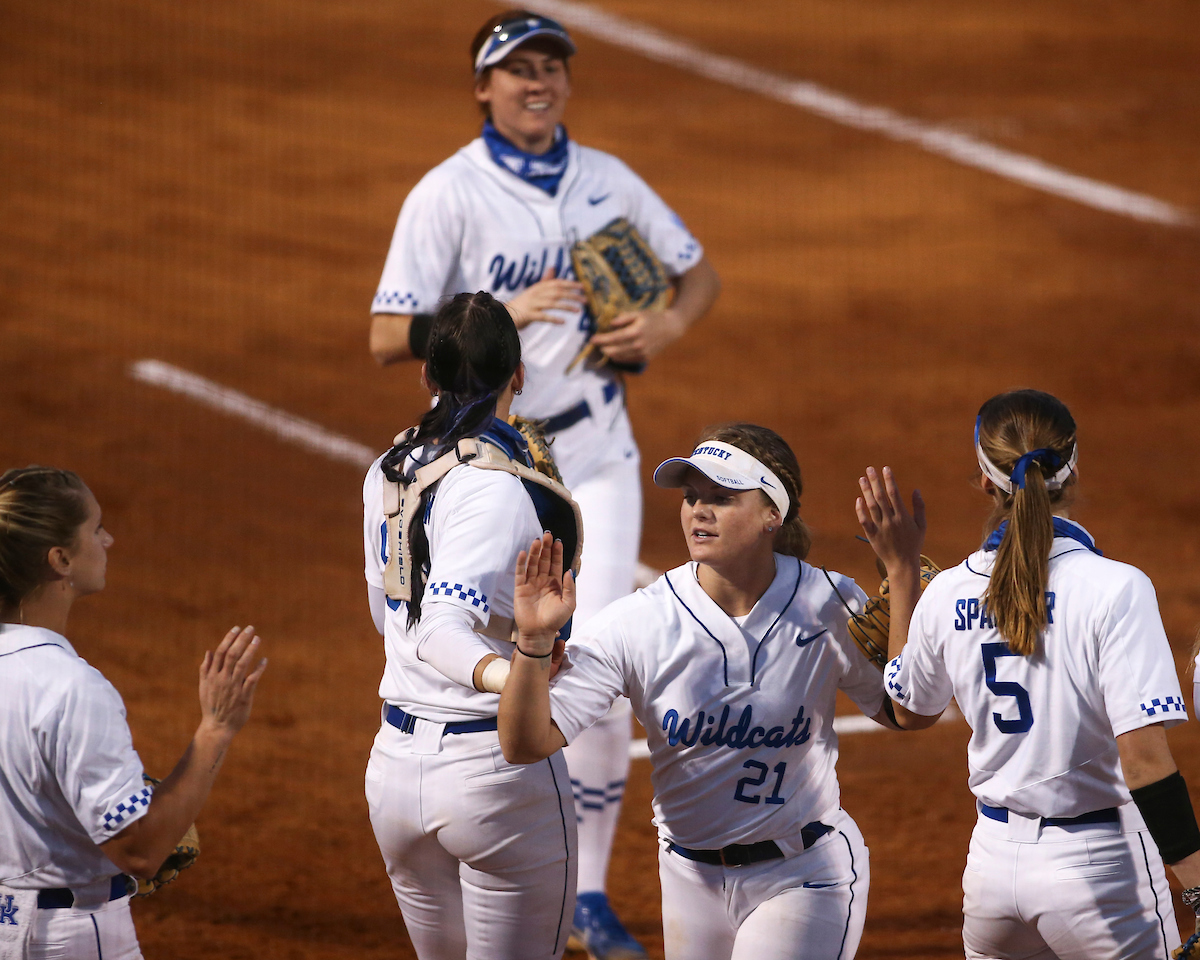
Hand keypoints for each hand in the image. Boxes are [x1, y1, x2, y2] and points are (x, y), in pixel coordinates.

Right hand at [198, 626, 267, 736]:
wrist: (217, 727)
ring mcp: (233, 687)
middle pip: (232, 654)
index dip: (229, 638)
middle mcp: (222, 679)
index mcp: (212, 675)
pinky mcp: (244, 696)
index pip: (220, 652)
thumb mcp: (204, 687)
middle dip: (241, 639)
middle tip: (250, 628)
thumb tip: (209, 651)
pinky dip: (258, 669)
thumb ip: (205, 669)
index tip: (237, 628)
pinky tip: (264, 660)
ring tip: (257, 638)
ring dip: (250, 650)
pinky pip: (252, 679)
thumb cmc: (211, 705)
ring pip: (242, 664)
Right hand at [505, 268, 584, 328]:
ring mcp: (531, 304)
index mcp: (538, 288)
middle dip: (573, 295)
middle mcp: (536, 294)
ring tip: (578, 311)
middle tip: (586, 300)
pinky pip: (543, 316)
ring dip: (566, 306)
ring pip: (552, 303)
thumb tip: (552, 267)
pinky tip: (563, 322)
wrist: (503, 315)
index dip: (570, 284)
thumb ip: (544, 281)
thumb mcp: (533, 291)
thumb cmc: (522, 304)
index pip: (557, 283)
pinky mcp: (528, 315)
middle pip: (557, 292)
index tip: (583, 287)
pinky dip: (553, 318)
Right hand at [514, 533, 575, 655]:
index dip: (557, 553)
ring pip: (532, 564)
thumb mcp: (569, 604)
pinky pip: (520, 573)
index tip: (558, 541)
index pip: (556, 564)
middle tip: (547, 535)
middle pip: (544, 560)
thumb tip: (570, 570)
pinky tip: (524, 553)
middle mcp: (543, 581)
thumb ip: (570, 587)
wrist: (539, 634)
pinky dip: (521, 563)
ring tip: (537, 541)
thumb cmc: (555, 620)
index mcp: (555, 583)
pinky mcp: (520, 589)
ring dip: (534, 552)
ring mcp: (531, 584)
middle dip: (546, 548)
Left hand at [589, 308, 685, 364]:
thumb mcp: (639, 313)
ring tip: (604, 347)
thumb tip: (610, 324)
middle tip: (596, 344)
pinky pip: (626, 360)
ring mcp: (641, 354)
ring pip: (619, 357)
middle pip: (614, 350)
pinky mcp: (644, 359)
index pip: (613, 338)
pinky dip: (618, 357)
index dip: (601, 339)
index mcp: (635, 332)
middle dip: (603, 348)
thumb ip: (624, 318)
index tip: (592, 339)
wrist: (670, 329)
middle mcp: (638, 345)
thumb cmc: (653, 319)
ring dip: (609, 353)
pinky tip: (614, 352)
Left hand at [856, 466, 925, 576]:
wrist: (902, 563)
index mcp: (903, 516)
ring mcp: (880, 528)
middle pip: (881, 497)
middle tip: (870, 469)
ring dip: (866, 491)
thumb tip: (916, 490)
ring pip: (871, 506)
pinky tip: (858, 499)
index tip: (886, 468)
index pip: (894, 494)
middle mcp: (890, 520)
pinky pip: (864, 520)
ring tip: (862, 479)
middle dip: (875, 481)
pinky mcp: (872, 535)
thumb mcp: (922, 526)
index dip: (889, 480)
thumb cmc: (913, 544)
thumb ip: (919, 507)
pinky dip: (860, 510)